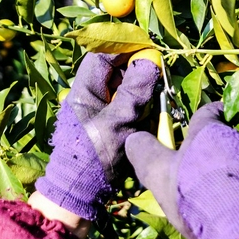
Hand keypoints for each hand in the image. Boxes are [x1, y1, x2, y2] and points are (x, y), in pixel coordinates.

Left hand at [34, 52, 159, 220]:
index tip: (151, 47)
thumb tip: (151, 61)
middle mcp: (90, 94)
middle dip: (139, 70)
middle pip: (117, 69)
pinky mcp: (109, 123)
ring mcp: (100, 109)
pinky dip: (141, 108)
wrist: (79, 192)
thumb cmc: (93, 156)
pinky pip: (129, 105)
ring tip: (154, 101)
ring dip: (142, 91)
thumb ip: (136, 91)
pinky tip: (149, 118)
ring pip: (126, 87)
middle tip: (159, 76)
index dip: (126, 46)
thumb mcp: (118, 122)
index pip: (104, 54)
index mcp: (84, 89)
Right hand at [125, 102, 238, 238]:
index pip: (206, 111)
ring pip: (236, 157)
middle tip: (194, 164)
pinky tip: (225, 200)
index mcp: (207, 131)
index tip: (198, 118)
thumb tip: (133, 138)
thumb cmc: (192, 192)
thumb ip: (144, 152)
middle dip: (209, 145)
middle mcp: (235, 139)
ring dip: (224, 166)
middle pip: (222, 135)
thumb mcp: (157, 172)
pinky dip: (237, 184)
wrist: (237, 227)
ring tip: (210, 186)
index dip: (202, 114)